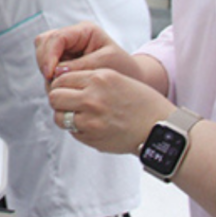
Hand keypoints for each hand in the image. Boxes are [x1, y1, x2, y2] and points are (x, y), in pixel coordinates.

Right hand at [34, 21, 140, 86]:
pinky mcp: (63, 59)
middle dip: (45, 61)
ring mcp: (66, 48)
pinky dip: (49, 75)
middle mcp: (72, 36)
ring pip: (42, 52)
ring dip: (45, 69)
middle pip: (44, 42)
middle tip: (51, 80)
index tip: (50, 74)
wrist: (131, 78)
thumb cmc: (124, 68)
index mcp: (85, 31)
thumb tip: (56, 72)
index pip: (58, 37)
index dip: (50, 55)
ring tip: (56, 84)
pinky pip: (47, 65)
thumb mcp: (105, 64)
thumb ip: (80, 66)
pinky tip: (59, 85)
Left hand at [47, 67, 173, 153]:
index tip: (65, 88)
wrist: (160, 128)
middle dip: (58, 99)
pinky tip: (91, 126)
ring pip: (59, 117)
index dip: (60, 84)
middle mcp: (92, 98)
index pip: (61, 79)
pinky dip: (77, 130)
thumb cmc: (142, 103)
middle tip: (67, 103)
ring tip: (78, 116)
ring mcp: (91, 120)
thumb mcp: (117, 79)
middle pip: (54, 96)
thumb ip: (90, 79)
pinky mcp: (92, 138)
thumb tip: (62, 83)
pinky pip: (72, 132)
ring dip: (64, 116)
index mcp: (99, 79)